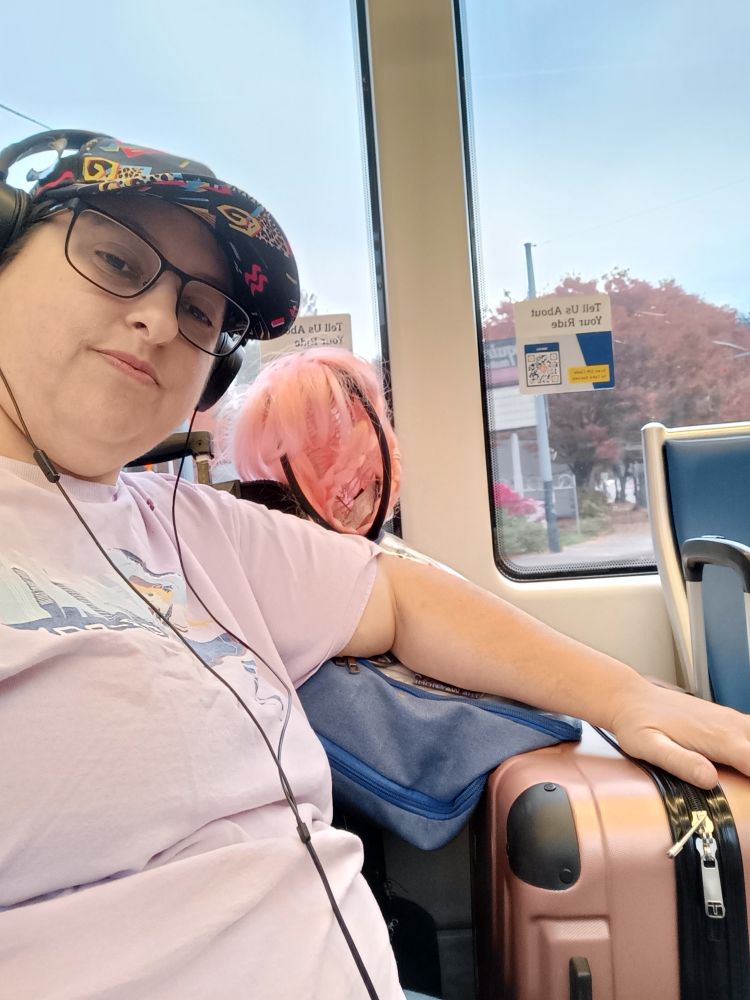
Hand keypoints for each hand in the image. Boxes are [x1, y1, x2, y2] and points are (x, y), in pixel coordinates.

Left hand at [608, 683, 749, 787]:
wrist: (630, 698)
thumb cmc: (637, 724)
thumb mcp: (649, 747)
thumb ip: (680, 762)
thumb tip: (709, 779)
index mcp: (719, 738)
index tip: (749, 802)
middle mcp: (730, 726)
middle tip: (744, 790)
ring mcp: (730, 720)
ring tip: (743, 779)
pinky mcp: (725, 719)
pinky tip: (743, 764)